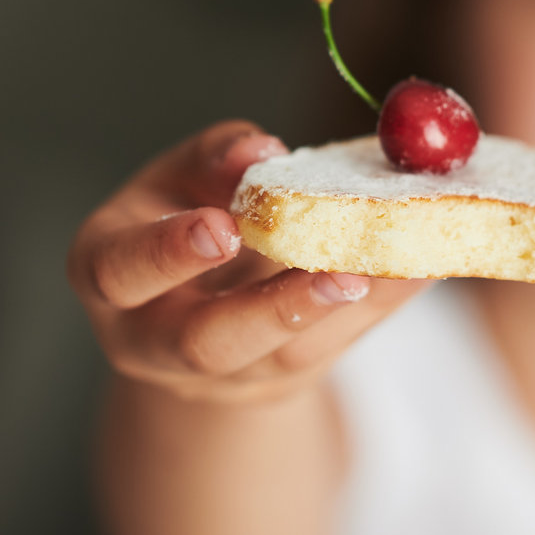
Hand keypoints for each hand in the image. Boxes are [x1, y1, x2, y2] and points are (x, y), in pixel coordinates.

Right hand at [68, 121, 423, 404]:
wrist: (194, 301)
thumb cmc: (180, 214)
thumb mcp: (180, 177)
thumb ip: (215, 158)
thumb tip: (263, 147)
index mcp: (108, 276)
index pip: (123, 271)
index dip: (168, 252)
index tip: (223, 227)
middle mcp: (152, 342)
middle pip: (207, 345)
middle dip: (275, 310)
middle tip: (341, 272)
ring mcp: (219, 379)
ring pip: (286, 358)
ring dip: (349, 309)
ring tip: (402, 260)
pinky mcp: (279, 387)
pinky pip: (336, 348)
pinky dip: (382, 303)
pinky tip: (425, 262)